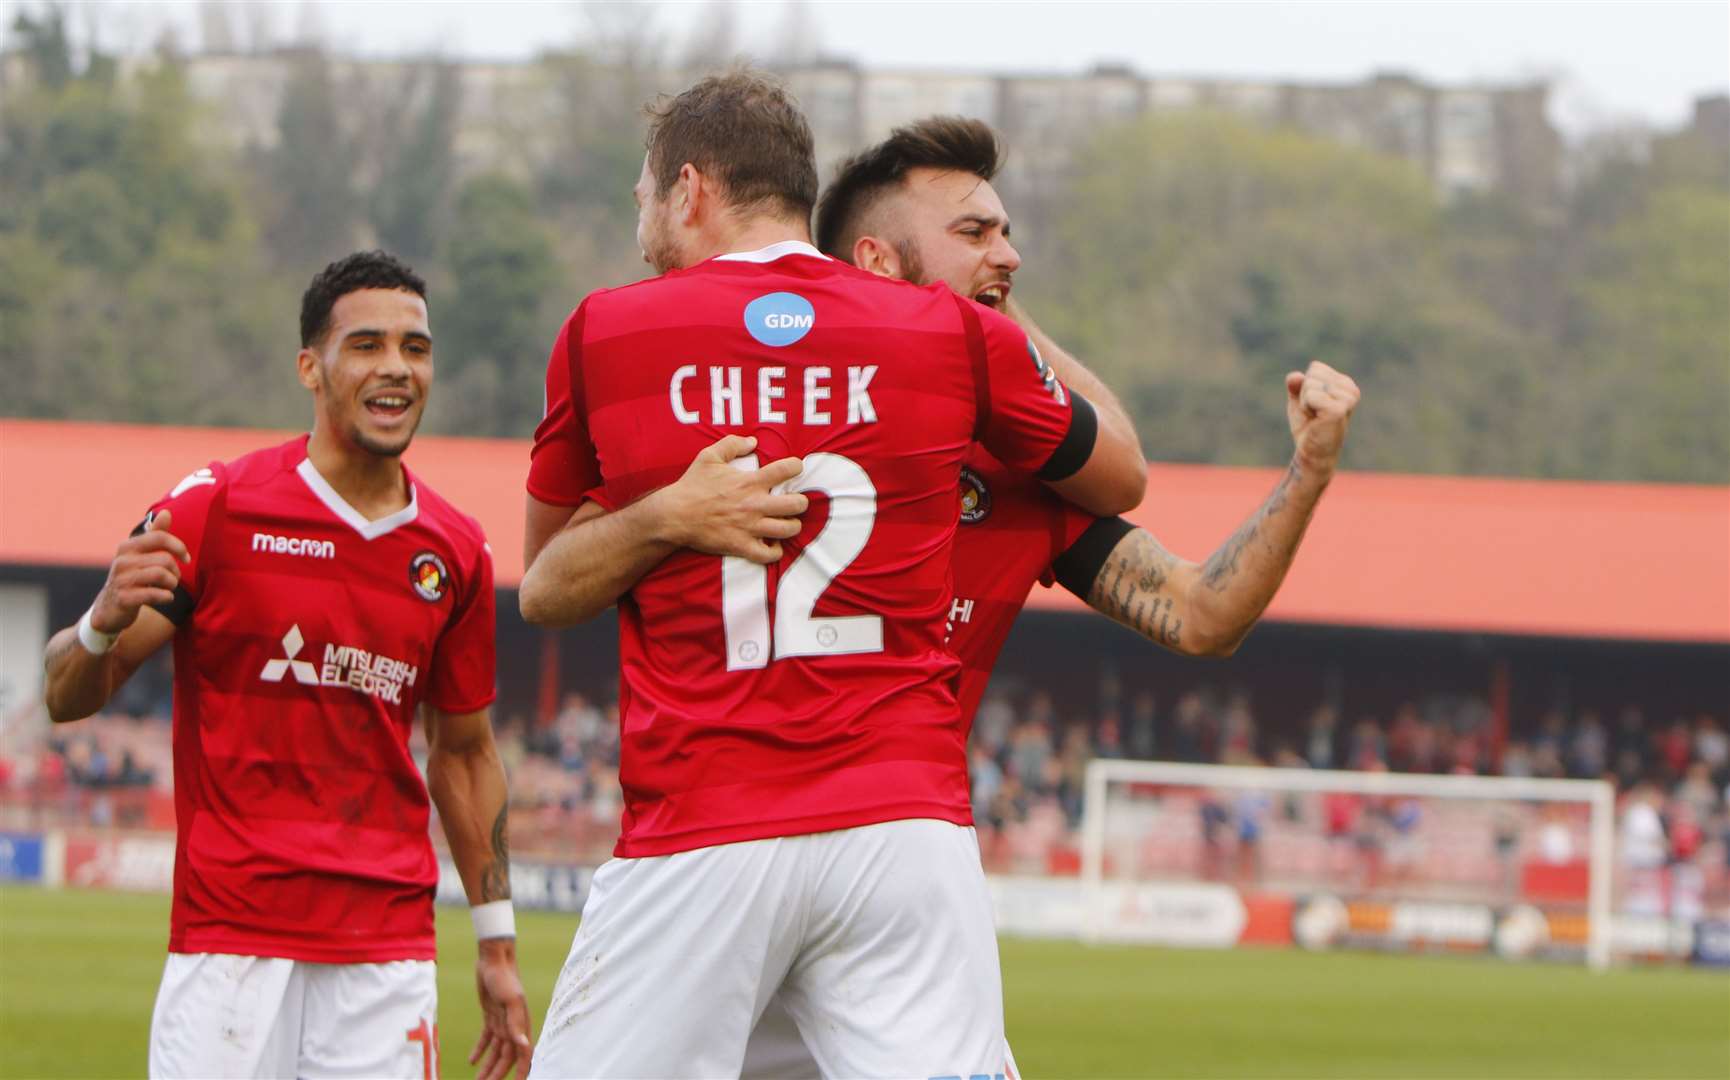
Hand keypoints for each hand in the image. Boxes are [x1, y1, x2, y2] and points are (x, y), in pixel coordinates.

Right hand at [89, 510, 188, 635]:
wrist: (109, 608)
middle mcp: (122, 561)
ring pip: (161, 575)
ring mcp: (121, 580)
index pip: (159, 537)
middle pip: (165, 559)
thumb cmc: (132, 577)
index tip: (186, 559)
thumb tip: (166, 513)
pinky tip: (166, 598)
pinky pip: (154, 594)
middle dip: (175, 571)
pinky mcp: (124, 598)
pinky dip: (166, 597)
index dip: (179, 547)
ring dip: (172, 584)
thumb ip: (155, 535)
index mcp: (128, 547)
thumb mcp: (141, 555)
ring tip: (168, 588)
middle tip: (173, 579)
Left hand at [471, 938, 531, 1079]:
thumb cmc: (505, 977)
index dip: (520, 1071)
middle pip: (506, 1057)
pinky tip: (471, 1060)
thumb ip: (516, 1022)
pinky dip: (480, 1050)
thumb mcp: (511, 999)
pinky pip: (486, 1038)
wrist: (494, 959)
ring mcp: (502, 1021)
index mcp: (521, 1024)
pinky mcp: (491, 1016)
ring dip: (488, 1066)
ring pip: (495, 1051)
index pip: (523, 1054)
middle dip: (498, 1074)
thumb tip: (523, 1044)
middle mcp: (513, 1026)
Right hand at [652, 435, 807, 563]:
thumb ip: (732, 444)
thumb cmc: (692, 485)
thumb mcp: (709, 456)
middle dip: (800, 502)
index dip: (796, 466)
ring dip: (792, 526)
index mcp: (750, 481)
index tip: (793, 469)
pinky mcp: (741, 545)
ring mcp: (749, 527)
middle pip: (797, 504)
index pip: (787, 469)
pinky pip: (769, 555)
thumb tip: (753, 441)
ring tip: (785, 523)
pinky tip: (771, 544)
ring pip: (789, 529)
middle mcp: (755, 504)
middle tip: (793, 502)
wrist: (674, 515)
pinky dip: (774, 552)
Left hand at [1285, 361, 1360, 476]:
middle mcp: (1350, 388)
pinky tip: (1316, 420)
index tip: (1314, 404)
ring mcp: (1347, 398)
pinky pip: (1311, 395)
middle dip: (1305, 394)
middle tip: (1314, 413)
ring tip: (1316, 417)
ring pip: (1310, 384)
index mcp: (1345, 383)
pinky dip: (1306, 407)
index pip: (1316, 367)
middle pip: (1313, 374)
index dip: (1306, 386)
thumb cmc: (1308, 426)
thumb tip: (1294, 376)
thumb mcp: (1299, 400)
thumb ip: (1296, 385)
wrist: (1312, 453)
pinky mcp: (1339, 409)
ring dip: (1305, 402)